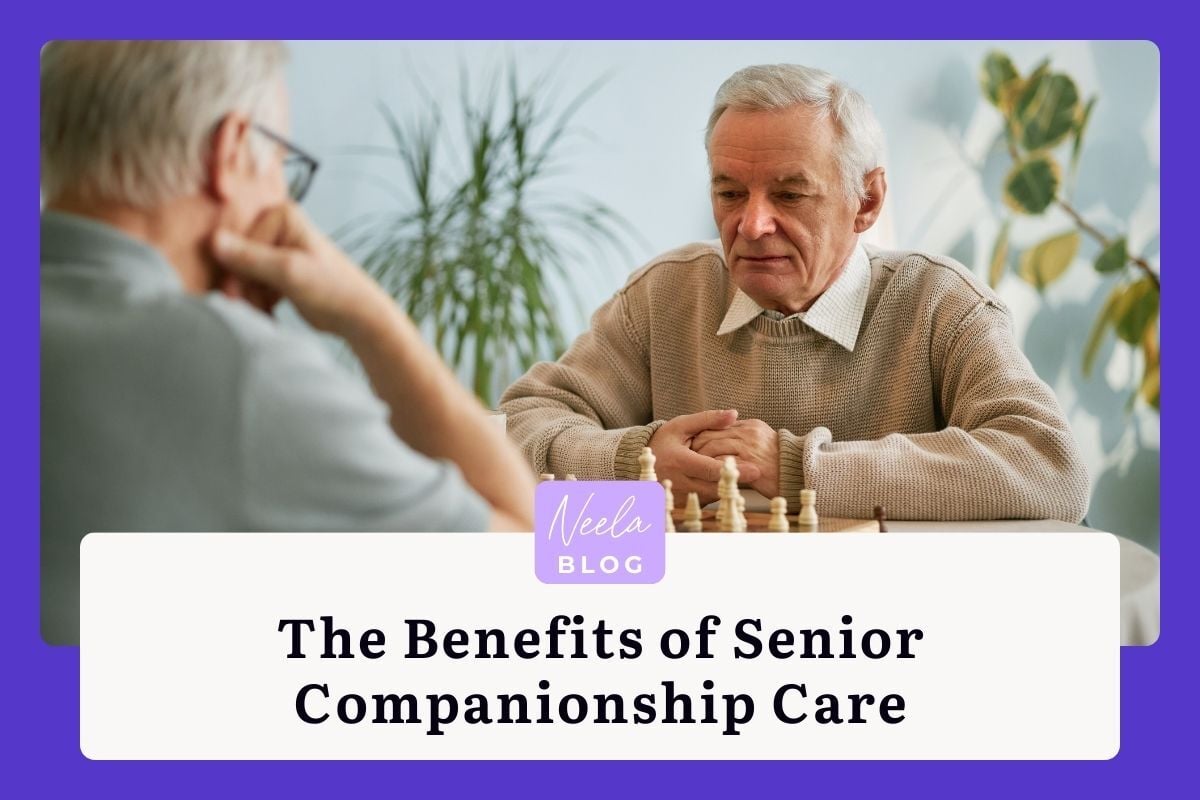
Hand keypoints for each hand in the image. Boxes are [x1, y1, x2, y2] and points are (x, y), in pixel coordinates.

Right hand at [210, 204, 394, 336]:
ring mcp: (278, 248)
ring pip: (243, 273)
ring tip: (267, 310)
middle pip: (239, 257)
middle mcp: (278, 225)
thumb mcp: (289, 272)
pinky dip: (258, 300)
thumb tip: (214, 240)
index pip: (238, 241)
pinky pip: (254, 283)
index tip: (240, 295)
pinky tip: (270, 311)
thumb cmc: (332, 290)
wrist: (357, 316)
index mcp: (282, 215)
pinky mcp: (278, 269)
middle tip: (257, 306)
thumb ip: (251, 257)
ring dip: (251, 296)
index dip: (236, 270)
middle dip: (245, 285)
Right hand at [648, 409, 761, 505]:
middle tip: (757, 473)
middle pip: (715, 486)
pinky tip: (722, 482)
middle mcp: (678, 482)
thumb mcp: (682, 425)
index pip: (711, 469)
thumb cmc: (664, 440)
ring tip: (741, 477)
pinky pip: (705, 501)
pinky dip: (716, 492)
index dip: (734, 470)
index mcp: (679, 461)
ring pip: (712, 496)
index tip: (755, 470)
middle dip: (736, 481)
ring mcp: (679, 496)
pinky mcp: (682, 505)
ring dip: (727, 488)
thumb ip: (708, 419)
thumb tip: (734, 414)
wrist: (639, 461)